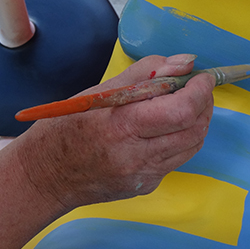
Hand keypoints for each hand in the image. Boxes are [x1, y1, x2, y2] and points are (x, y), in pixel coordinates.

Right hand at [13, 54, 214, 211]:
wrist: (45, 176)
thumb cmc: (66, 128)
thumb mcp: (100, 90)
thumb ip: (148, 73)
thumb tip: (185, 63)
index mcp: (123, 126)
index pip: (182, 110)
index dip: (200, 91)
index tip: (200, 76)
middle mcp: (138, 156)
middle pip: (195, 129)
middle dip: (204, 103)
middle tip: (197, 88)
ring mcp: (145, 175)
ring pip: (192, 145)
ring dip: (197, 120)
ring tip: (184, 103)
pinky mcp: (147, 185)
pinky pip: (177, 158)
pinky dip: (181, 138)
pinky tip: (164, 128)